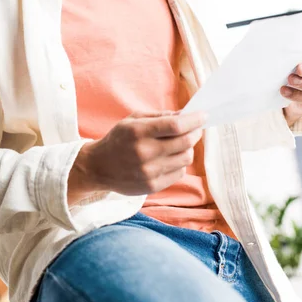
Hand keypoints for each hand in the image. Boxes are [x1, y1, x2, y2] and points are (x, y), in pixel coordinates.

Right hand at [68, 110, 204, 202]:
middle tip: (197, 128)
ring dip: (188, 148)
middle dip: (196, 132)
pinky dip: (180, 163)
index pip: (175, 126)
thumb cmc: (119, 139)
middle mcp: (144, 153)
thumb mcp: (133, 120)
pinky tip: (171, 158)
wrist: (98, 167)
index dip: (194, 120)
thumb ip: (160, 116)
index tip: (204, 115)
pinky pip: (179, 173)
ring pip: (186, 158)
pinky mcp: (152, 187)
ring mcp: (149, 172)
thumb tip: (186, 115)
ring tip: (181, 143)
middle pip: (185, 142)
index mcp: (138, 132)